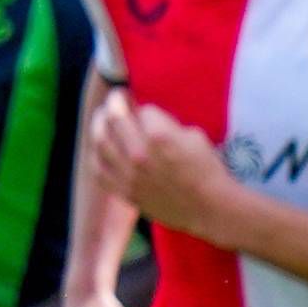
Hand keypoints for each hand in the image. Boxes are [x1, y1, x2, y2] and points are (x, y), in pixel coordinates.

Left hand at [89, 90, 245, 242]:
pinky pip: (99, 170)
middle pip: (115, 118)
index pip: (144, 110)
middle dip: (115, 102)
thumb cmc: (207, 170)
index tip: (146, 108)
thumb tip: (147, 118)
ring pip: (100, 141)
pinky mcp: (125, 191)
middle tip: (116, 97)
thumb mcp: (195, 136)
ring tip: (103, 118)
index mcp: (160, 137)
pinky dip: (97, 155)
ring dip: (99, 124)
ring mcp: (129, 174)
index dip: (148, 108)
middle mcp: (140, 154)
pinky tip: (101, 148)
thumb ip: (168, 124)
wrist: (211, 209)